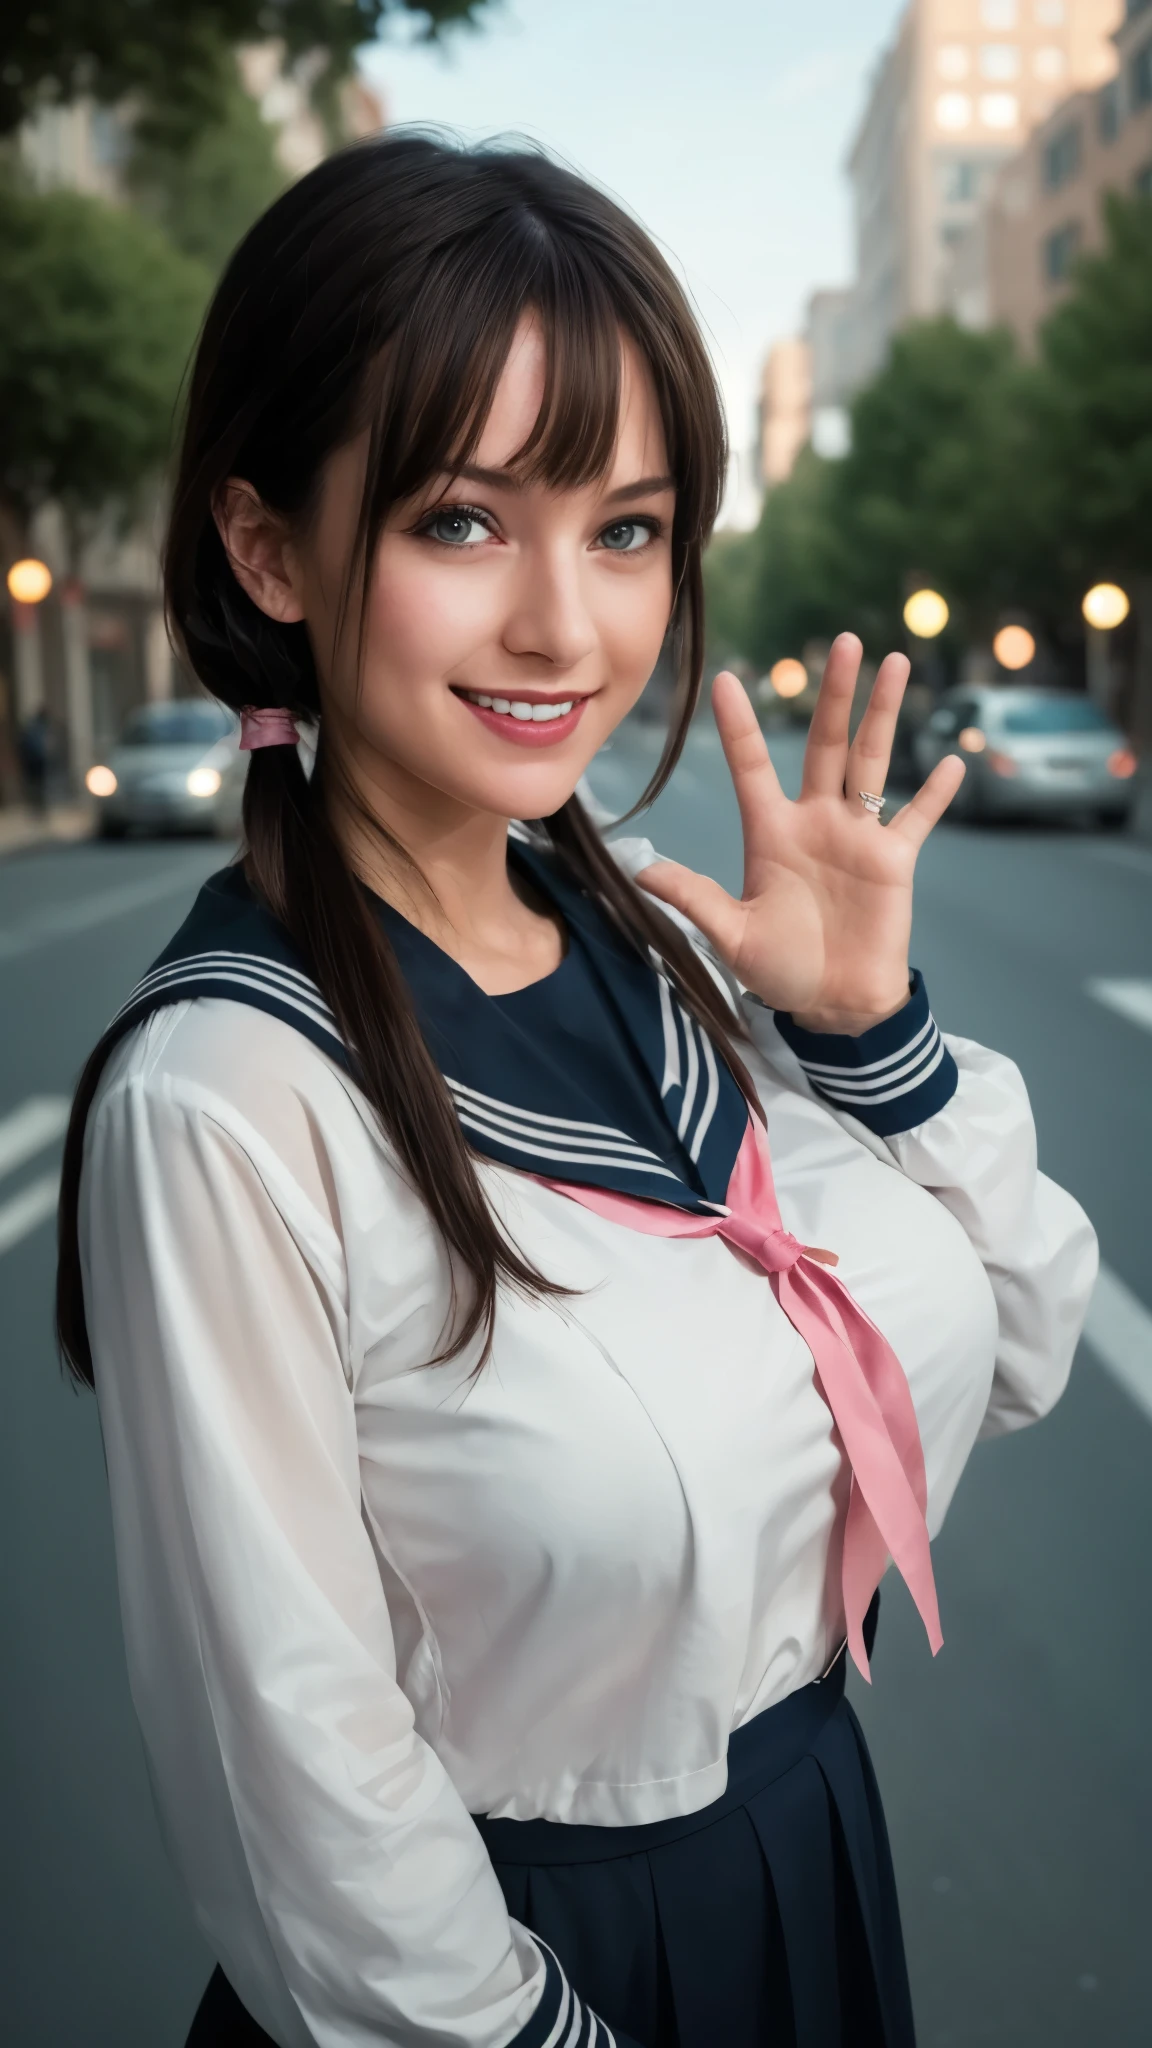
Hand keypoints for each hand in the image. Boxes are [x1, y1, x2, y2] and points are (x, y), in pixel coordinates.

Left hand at [636, 634, 964, 1033]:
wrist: (833, 1004)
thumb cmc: (780, 969)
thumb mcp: (731, 936)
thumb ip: (694, 899)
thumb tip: (641, 873)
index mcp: (771, 832)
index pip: (751, 767)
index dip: (738, 727)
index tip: (725, 680)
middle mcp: (815, 821)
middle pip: (824, 744)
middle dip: (835, 694)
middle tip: (844, 642)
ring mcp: (858, 836)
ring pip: (872, 762)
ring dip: (885, 715)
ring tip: (897, 665)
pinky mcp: (894, 861)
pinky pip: (917, 819)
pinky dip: (936, 794)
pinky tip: (954, 763)